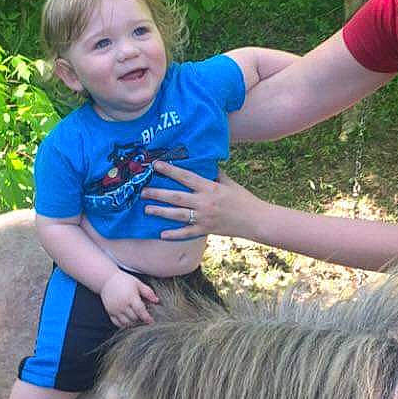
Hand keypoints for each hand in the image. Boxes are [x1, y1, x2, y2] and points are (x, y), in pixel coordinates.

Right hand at [100, 271, 158, 325]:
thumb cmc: (124, 280)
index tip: (152, 321)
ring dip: (133, 324)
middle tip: (146, 320)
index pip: (140, 310)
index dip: (147, 317)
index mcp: (130, 297)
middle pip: (134, 318)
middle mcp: (122, 304)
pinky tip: (129, 322)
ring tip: (138, 321)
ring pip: (126, 323)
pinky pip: (117, 323)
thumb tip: (157, 301)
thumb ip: (148, 292)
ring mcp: (115, 309)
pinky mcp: (109, 312)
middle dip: (141, 320)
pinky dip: (124, 325)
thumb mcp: (137, 283)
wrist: (106, 280)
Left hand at [142, 162, 260, 239]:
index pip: (185, 176)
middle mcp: (204, 202)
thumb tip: (204, 164)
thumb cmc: (243, 199)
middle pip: (176, 196)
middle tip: (142, 191)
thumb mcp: (229, 183)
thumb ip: (215, 174)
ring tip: (147, 209)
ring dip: (160, 212)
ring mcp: (204, 217)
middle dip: (157, 194)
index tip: (155, 165)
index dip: (170, 170)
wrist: (255, 220)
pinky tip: (162, 234)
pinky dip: (174, 234)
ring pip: (177, 214)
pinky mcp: (206, 230)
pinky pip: (187, 233)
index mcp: (209, 187)